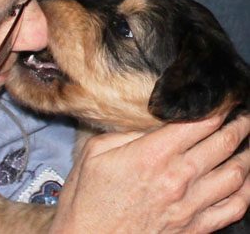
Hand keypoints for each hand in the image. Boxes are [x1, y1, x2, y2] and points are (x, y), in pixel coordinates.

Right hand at [50, 111, 249, 232]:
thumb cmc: (87, 197)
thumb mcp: (94, 153)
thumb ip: (127, 134)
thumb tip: (152, 128)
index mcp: (152, 154)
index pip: (197, 124)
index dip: (216, 108)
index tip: (224, 100)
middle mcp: (177, 177)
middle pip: (221, 143)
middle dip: (238, 125)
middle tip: (245, 115)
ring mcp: (189, 205)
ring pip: (234, 174)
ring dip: (247, 154)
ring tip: (249, 141)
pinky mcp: (193, 228)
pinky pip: (233, 209)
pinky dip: (246, 192)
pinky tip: (247, 180)